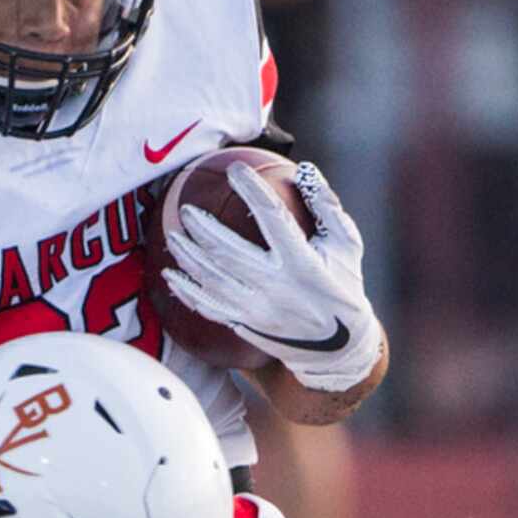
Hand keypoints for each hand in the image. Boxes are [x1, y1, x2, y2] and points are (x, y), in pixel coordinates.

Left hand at [161, 161, 382, 391]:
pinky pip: (207, 307)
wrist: (336, 348)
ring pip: (210, 280)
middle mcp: (276, 288)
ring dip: (187, 257)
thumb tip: (305, 170)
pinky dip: (185, 291)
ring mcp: (256, 310)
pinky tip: (169, 276)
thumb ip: (326, 207)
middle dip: (202, 229)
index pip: (271, 217)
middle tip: (186, 210)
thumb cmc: (343, 285)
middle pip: (227, 252)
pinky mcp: (244, 325)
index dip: (251, 190)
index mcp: (302, 263)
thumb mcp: (347, 245)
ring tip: (172, 236)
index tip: (235, 169)